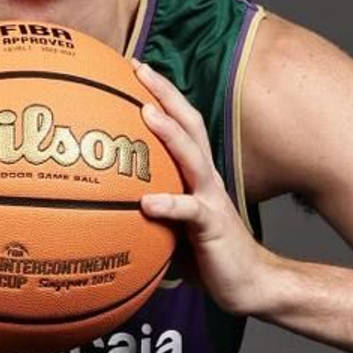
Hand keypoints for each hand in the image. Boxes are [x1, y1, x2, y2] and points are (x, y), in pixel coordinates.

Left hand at [133, 58, 281, 316]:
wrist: (249, 284)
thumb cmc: (208, 258)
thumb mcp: (171, 229)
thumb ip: (145, 214)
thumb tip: (102, 212)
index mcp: (197, 175)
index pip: (180, 125)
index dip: (162, 95)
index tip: (135, 70)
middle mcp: (206, 179)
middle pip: (188, 124)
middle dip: (165, 93)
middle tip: (139, 68)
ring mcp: (211, 200)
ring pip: (192, 157)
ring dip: (169, 133)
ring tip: (145, 113)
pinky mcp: (212, 226)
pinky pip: (189, 211)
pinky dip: (168, 204)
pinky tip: (147, 202)